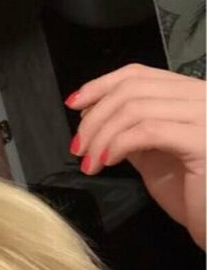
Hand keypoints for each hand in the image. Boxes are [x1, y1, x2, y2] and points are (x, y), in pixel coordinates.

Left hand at [65, 63, 205, 250]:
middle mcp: (205, 97)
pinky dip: (118, 143)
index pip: (139, 74)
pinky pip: (147, 131)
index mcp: (193, 95)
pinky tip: (107, 161)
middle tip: (78, 145)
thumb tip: (95, 114)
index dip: (101, 85)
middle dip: (95, 115)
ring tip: (89, 160)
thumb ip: (131, 129)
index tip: (75, 104)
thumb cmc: (194, 196)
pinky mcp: (204, 141)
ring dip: (101, 134)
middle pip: (133, 88)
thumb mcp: (155, 155)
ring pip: (135, 108)